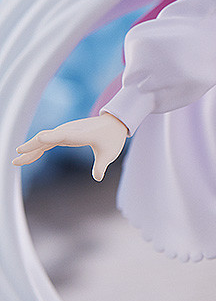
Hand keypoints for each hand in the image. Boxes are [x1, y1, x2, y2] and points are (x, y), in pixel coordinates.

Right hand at [13, 112, 127, 180]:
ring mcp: (65, 132)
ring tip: (16, 160)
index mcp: (80, 134)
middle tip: (16, 158)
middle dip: (31, 148)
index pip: (62, 136)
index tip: (37, 140)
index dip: (49, 138)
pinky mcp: (64, 134)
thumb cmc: (112, 137)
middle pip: (46, 138)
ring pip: (43, 140)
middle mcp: (69, 131)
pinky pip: (47, 141)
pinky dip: (37, 148)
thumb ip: (102, 165)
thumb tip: (98, 177)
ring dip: (30, 149)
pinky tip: (28, 157)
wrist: (114, 123)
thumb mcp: (110, 153)